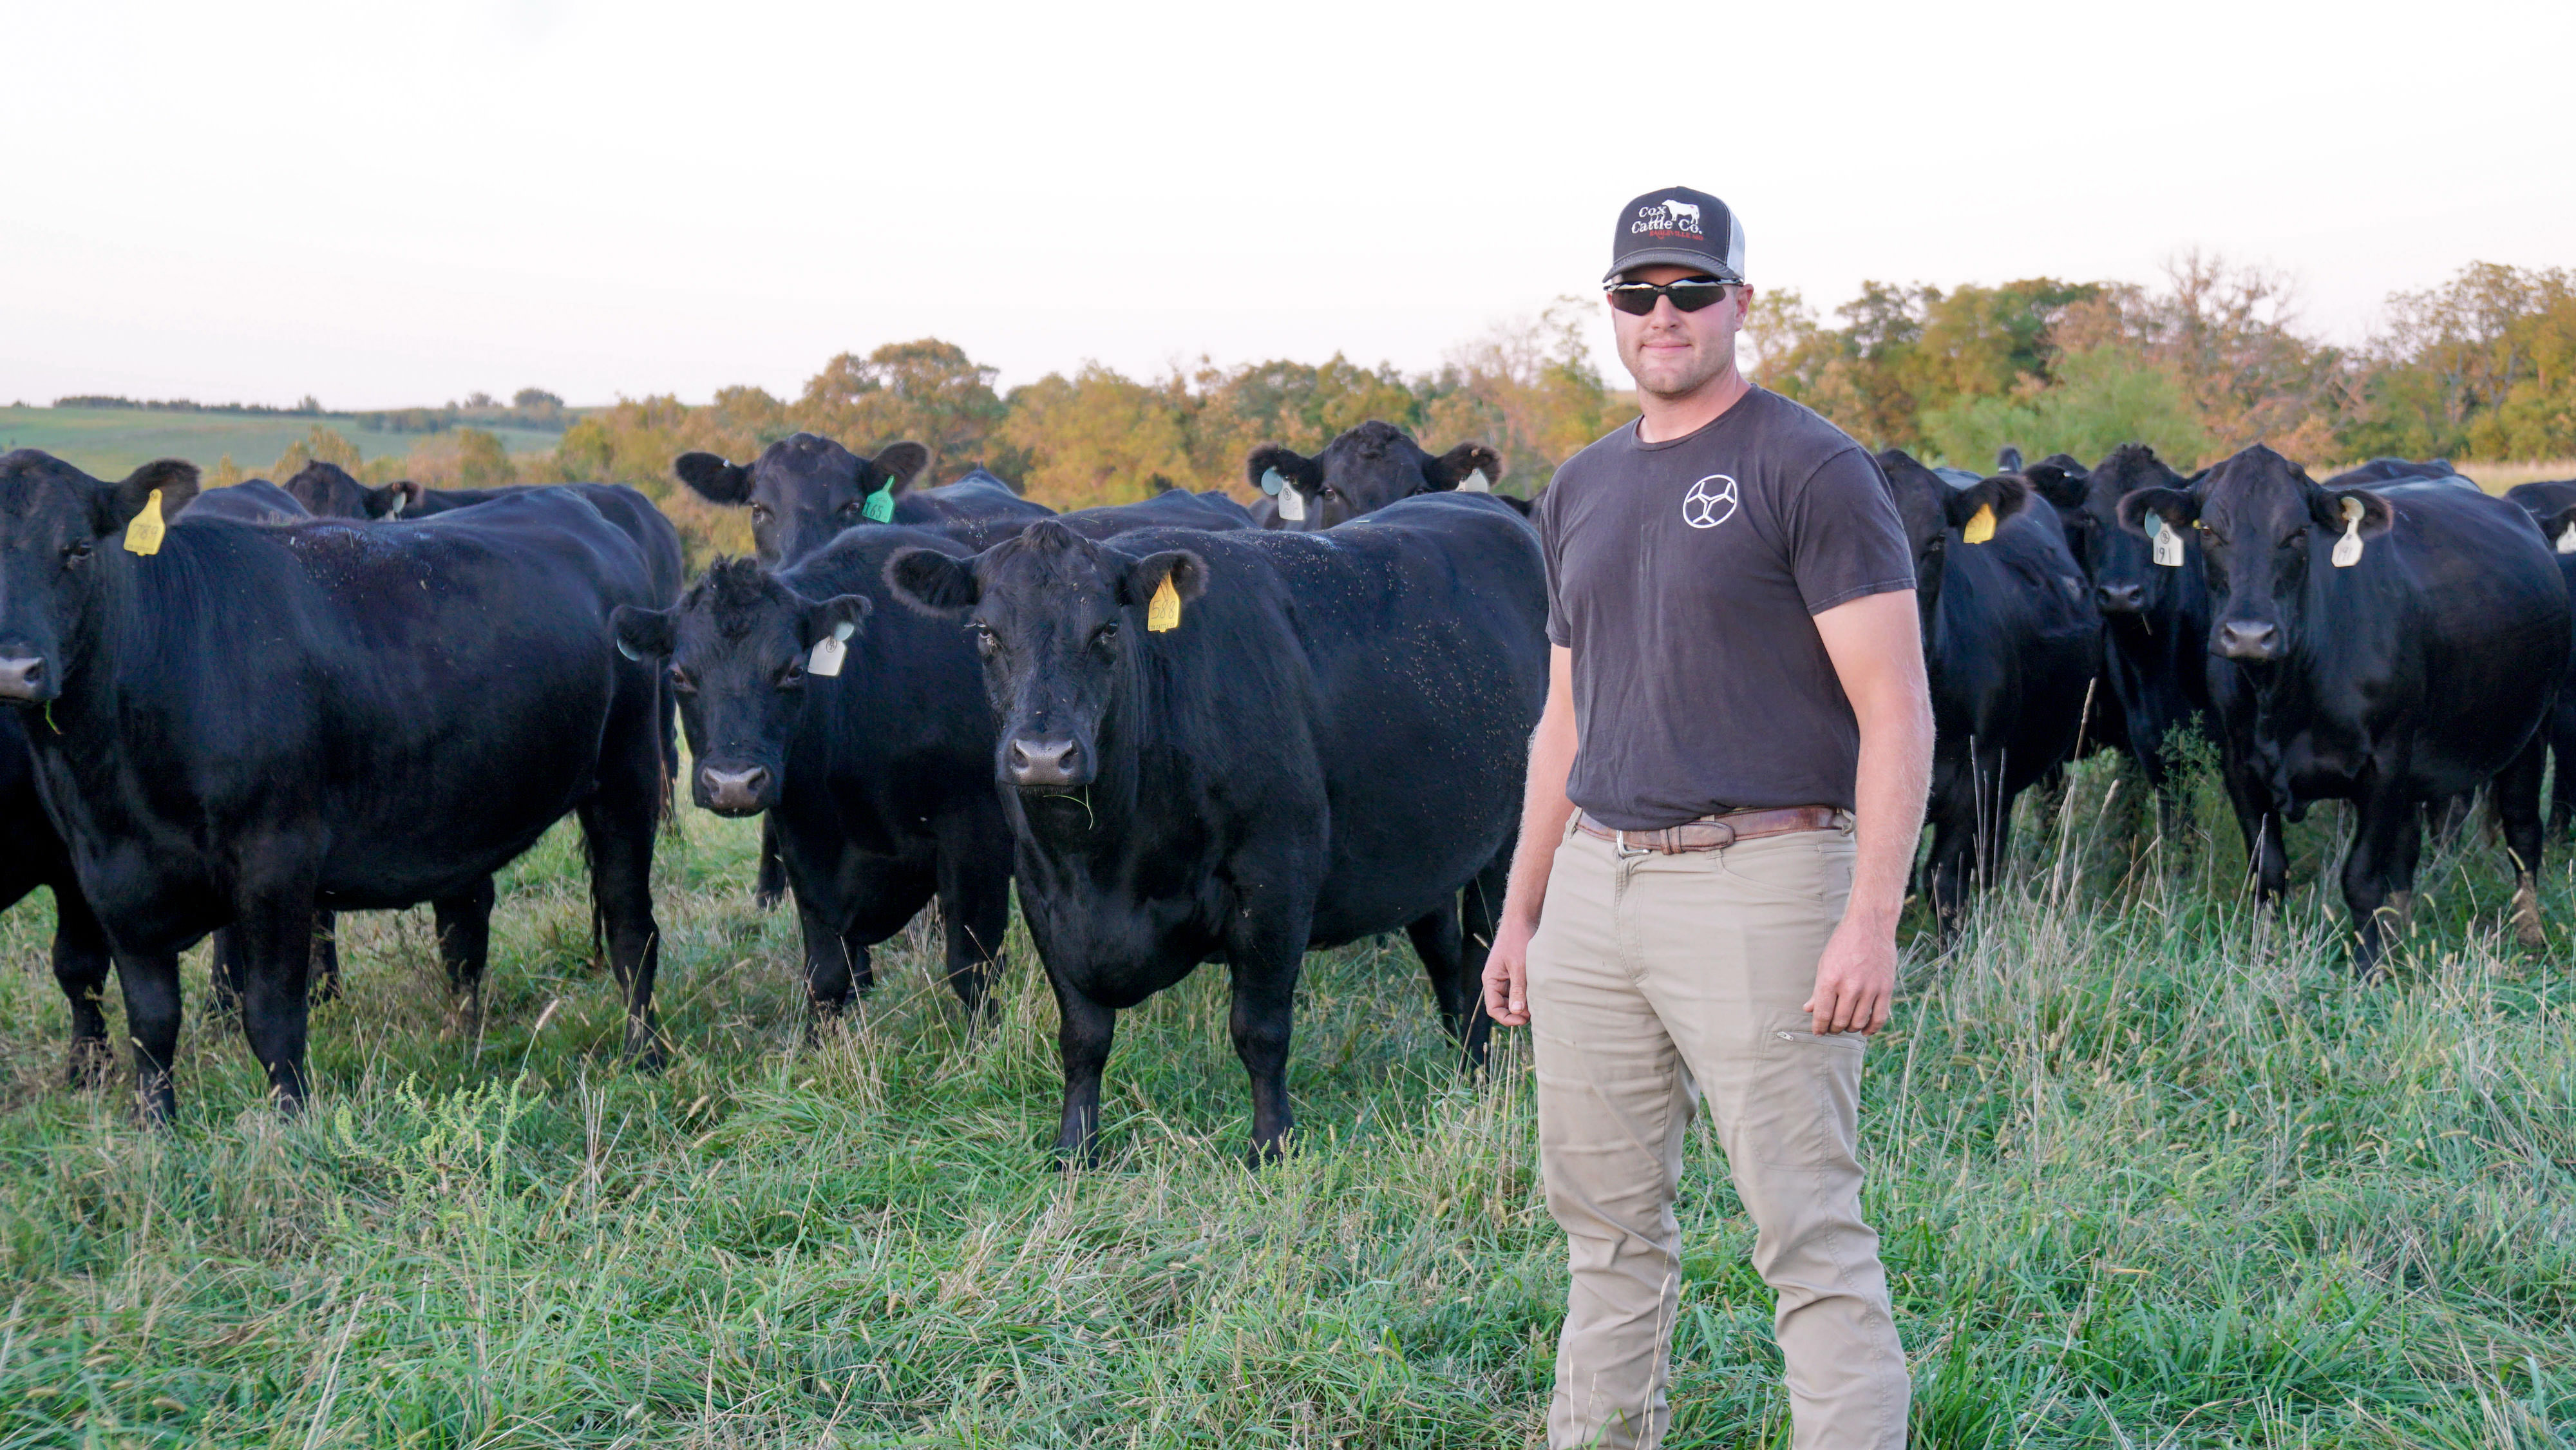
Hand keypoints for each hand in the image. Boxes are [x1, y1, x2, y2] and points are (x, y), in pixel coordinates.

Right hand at [1483, 913, 1535, 1026]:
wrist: (1522, 920)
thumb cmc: (1517, 940)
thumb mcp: (1519, 966)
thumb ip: (1518, 989)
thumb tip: (1518, 1012)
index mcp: (1490, 980)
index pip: (1493, 1009)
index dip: (1508, 1018)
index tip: (1524, 1020)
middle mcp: (1496, 981)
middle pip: (1504, 1007)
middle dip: (1518, 1013)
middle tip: (1535, 1012)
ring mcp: (1506, 978)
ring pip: (1514, 1000)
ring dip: (1525, 1004)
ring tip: (1539, 1002)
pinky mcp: (1516, 974)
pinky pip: (1520, 990)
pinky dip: (1529, 994)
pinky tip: (1540, 993)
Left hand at [1802, 913, 1895, 1034]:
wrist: (1870, 925)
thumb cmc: (1843, 943)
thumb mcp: (1824, 963)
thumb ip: (1817, 990)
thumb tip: (1809, 1009)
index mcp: (1830, 979)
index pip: (1822, 1014)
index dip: (1819, 1027)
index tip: (1818, 1032)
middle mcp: (1850, 986)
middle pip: (1840, 1021)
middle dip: (1833, 1029)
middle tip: (1831, 1028)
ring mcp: (1870, 988)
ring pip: (1859, 1022)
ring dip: (1850, 1028)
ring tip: (1845, 1026)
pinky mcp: (1886, 988)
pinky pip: (1879, 1017)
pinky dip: (1871, 1029)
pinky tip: (1864, 1030)